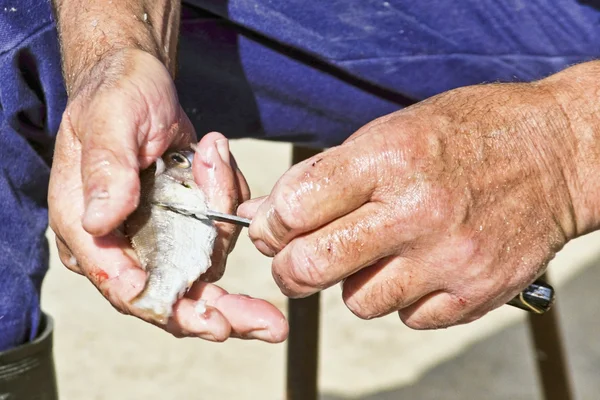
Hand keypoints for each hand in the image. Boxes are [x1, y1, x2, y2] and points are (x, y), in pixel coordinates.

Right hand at [48, 49, 287, 341]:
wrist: (139, 82)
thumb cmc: (117, 97)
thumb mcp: (109, 122)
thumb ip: (107, 170)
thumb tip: (103, 223)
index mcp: (89, 230)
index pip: (126, 286)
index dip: (169, 309)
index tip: (215, 322)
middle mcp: (125, 243)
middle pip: (174, 297)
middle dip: (221, 312)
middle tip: (270, 326)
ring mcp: (160, 235)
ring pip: (208, 258)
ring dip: (221, 210)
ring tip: (207, 152)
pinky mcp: (187, 221)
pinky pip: (222, 226)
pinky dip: (228, 195)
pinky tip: (211, 153)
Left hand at [239, 80, 583, 328]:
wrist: (556, 152)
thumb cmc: (468, 133)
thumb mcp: (392, 130)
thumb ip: (328, 174)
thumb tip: (272, 213)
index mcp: (390, 159)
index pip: (296, 208)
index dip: (269, 225)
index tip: (272, 230)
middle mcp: (418, 211)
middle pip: (313, 266)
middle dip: (290, 269)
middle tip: (295, 262)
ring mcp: (449, 257)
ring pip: (357, 302)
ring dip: (352, 284)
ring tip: (375, 256)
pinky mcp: (476, 291)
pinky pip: (408, 317)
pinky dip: (400, 299)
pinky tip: (417, 268)